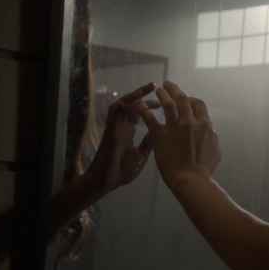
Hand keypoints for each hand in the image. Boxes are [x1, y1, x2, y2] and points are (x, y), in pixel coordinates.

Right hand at [82, 82, 160, 197]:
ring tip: (143, 89)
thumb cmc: (120, 171)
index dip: (150, 105)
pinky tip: (125, 102)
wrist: (105, 183)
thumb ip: (148, 143)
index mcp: (129, 131)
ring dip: (132, 97)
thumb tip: (159, 132)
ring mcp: (115, 129)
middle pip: (133, 105)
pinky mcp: (109, 134)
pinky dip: (118, 108)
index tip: (163, 102)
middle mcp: (122, 127)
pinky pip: (112, 118)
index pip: (141, 112)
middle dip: (142, 94)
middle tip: (155, 86)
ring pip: (122, 107)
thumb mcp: (140, 155)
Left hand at [137, 81, 220, 189]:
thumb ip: (213, 136)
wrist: (190, 178)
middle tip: (168, 84)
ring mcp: (174, 127)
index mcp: (204, 124)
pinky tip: (140, 104)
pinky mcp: (160, 135)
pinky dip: (145, 110)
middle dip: (175, 89)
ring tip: (157, 90)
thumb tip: (211, 130)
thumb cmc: (204, 168)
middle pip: (182, 99)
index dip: (191, 99)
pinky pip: (151, 119)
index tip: (186, 98)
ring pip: (168, 104)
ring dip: (162, 94)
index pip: (198, 104)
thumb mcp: (215, 150)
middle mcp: (190, 121)